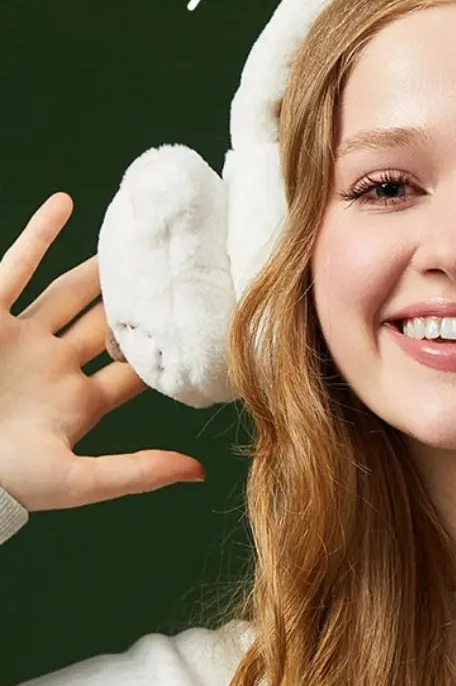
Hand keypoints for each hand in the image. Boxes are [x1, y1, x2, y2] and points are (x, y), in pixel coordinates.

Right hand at [0, 192, 205, 513]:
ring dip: (100, 266)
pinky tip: (64, 204)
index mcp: (79, 402)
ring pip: (68, 292)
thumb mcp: (76, 481)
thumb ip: (137, 472)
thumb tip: (200, 474)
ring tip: (136, 236)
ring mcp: (20, 338)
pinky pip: (15, 266)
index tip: (205, 319)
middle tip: (177, 265)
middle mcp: (54, 366)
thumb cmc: (3, 481)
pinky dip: (39, 234)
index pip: (135, 369)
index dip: (168, 348)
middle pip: (107, 323)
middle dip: (138, 299)